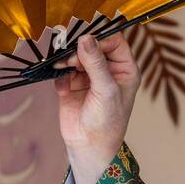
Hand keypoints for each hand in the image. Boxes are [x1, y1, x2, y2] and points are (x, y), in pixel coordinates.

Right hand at [53, 32, 140, 183]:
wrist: (89, 146)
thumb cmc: (107, 121)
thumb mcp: (106, 90)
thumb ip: (96, 63)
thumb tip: (85, 37)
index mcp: (125, 69)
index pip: (114, 40)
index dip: (100, 37)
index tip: (86, 40)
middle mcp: (107, 69)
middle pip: (92, 45)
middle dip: (80, 47)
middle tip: (72, 56)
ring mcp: (88, 75)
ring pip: (75, 55)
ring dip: (68, 58)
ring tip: (64, 66)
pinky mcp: (70, 83)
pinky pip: (62, 68)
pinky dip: (59, 70)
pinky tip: (61, 78)